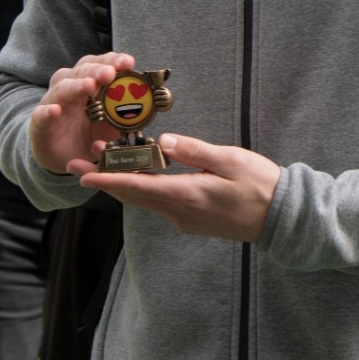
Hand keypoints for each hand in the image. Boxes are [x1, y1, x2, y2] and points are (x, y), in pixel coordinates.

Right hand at [30, 52, 136, 174]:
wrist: (65, 157)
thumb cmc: (90, 133)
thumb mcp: (113, 124)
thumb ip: (130, 113)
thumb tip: (158, 103)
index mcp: (90, 83)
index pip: (102, 65)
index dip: (114, 60)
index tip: (128, 62)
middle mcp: (70, 87)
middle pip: (82, 71)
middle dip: (97, 70)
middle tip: (109, 73)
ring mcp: (53, 104)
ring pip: (62, 88)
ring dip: (76, 86)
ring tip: (89, 87)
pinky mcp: (39, 124)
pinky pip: (40, 116)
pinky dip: (46, 112)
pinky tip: (54, 111)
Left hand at [73, 133, 280, 243]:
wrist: (281, 218)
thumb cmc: (260, 185)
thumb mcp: (229, 159)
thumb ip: (193, 150)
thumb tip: (163, 140)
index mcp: (188, 195)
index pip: (138, 187)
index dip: (108, 181)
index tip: (82, 175)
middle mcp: (180, 212)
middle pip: (134, 196)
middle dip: (105, 181)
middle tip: (77, 166)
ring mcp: (185, 219)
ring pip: (145, 200)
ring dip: (122, 183)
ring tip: (102, 164)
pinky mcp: (191, 219)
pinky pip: (159, 202)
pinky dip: (142, 188)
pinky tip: (137, 173)